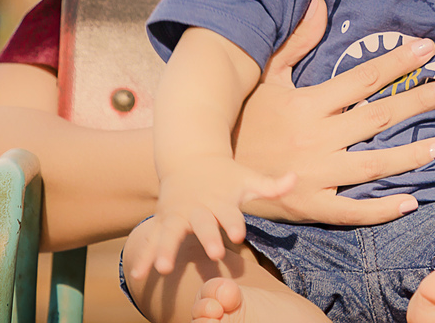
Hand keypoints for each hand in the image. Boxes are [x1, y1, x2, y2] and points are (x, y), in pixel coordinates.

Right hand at [126, 156, 293, 279]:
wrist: (191, 159)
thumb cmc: (226, 177)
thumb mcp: (248, 179)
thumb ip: (271, 186)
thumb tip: (296, 178)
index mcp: (220, 200)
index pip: (230, 213)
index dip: (234, 223)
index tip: (239, 235)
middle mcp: (198, 208)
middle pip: (202, 224)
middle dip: (207, 238)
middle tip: (213, 254)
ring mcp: (177, 216)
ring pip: (170, 234)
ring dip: (166, 250)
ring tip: (163, 269)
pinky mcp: (163, 222)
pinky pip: (152, 241)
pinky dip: (145, 256)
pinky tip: (138, 275)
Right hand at [232, 0, 434, 224]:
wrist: (209, 171)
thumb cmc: (242, 118)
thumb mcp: (265, 75)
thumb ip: (296, 41)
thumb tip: (318, 3)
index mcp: (308, 103)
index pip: (362, 79)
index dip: (398, 62)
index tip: (428, 50)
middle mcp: (316, 137)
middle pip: (377, 117)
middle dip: (417, 101)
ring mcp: (314, 175)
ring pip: (372, 164)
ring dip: (410, 155)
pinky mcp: (310, 206)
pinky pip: (351, 211)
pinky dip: (381, 208)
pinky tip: (411, 200)